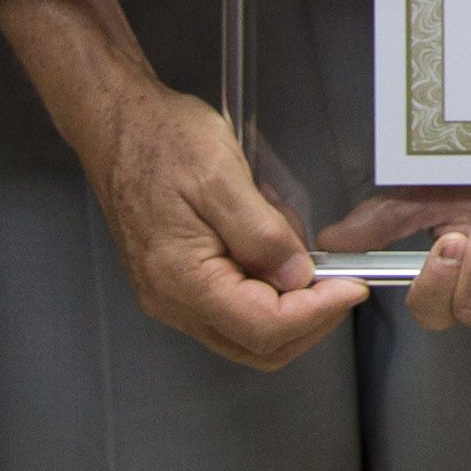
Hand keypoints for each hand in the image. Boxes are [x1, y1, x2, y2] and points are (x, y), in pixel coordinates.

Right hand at [79, 75, 357, 368]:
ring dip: (288, 308)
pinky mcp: (175, 284)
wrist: (117, 124)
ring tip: (300, 254)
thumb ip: (261, 233)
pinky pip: (229, 309)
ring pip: (245, 333)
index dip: (317, 312)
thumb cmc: (161, 140)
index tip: (352, 286)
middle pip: (256, 345)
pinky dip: (264, 292)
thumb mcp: (221, 176)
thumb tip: (297, 276)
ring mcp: (170, 296)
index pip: (263, 327)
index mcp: (181, 278)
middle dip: (308, 320)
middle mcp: (172, 301)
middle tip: (339, 280)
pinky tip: (272, 251)